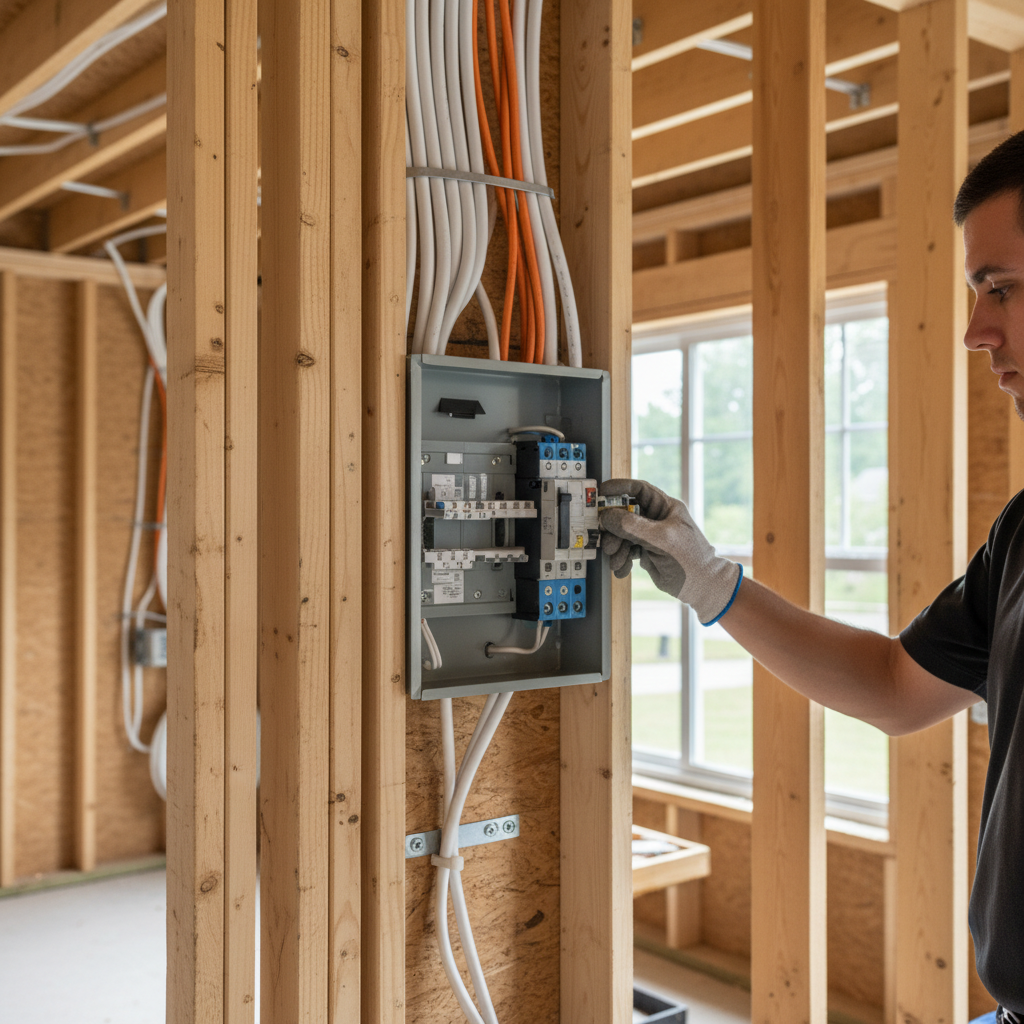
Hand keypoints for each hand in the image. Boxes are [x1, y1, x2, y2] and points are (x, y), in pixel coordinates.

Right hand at [599, 478, 741, 625]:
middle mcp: (656, 519)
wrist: (701, 587)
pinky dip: (621, 560)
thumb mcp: (661, 539)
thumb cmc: (691, 559)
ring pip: (622, 534)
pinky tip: (623, 568)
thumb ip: (633, 526)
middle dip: (613, 529)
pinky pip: (625, 550)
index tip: (601, 492)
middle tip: (607, 541)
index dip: (619, 488)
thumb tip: (608, 516)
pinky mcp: (645, 551)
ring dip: (615, 548)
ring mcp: (650, 535)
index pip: (639, 490)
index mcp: (665, 507)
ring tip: (616, 560)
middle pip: (624, 514)